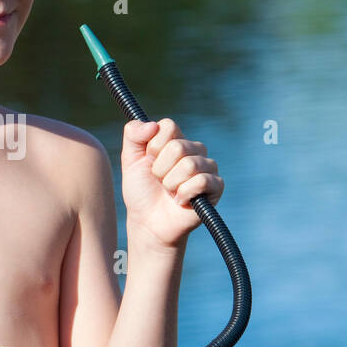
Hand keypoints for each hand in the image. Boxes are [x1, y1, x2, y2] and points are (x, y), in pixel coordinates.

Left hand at [120, 117, 223, 249]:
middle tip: (159, 180)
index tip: (149, 160)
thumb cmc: (141, 190)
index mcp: (175, 140)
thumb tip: (152, 124)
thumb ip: (133, 134)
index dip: (153, 146)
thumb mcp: (129, 159)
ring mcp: (207, 167)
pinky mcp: (216, 187)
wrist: (148, 222)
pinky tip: (180, 201)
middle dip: (160, 169)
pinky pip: (202, 181)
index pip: (168, 126)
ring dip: (171, 184)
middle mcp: (194, 150)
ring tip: (169, 192)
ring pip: (189, 165)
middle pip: (178, 147)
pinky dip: (184, 194)